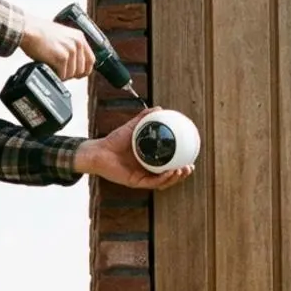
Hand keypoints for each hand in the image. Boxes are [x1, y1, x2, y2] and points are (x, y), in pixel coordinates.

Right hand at [20, 16, 95, 81]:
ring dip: (62, 75)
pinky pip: (63, 75)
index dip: (85, 70)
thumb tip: (72, 63)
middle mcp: (77, 43)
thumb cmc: (39, 32)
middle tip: (61, 72)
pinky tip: (50, 70)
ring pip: (72, 74)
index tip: (78, 75)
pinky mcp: (62, 57)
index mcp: (79, 37)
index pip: (91, 60)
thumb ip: (70, 47)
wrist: (29, 30)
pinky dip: (56, 76)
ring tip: (53, 69)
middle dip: (71, 75)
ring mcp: (71, 50)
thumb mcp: (62, 36)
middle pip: (82, 69)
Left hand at [74, 108, 194, 190]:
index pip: (168, 164)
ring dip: (175, 178)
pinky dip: (163, 178)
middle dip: (181, 174)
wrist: (99, 150)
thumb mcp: (132, 127)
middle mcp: (146, 171)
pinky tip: (170, 171)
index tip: (191, 157)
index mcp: (148, 161)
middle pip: (168, 176)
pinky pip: (152, 182)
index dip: (180, 163)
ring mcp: (141, 177)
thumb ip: (144, 117)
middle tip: (190, 167)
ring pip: (162, 182)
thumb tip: (160, 108)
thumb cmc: (114, 140)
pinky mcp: (135, 182)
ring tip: (183, 170)